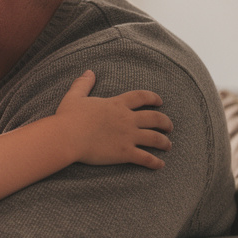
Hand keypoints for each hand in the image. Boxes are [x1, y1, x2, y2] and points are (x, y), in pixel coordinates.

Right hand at [54, 70, 173, 168]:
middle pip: (155, 118)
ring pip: (155, 138)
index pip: (141, 97)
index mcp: (117, 104)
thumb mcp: (75, 96)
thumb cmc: (68, 117)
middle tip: (169, 127)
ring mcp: (128, 136)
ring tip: (168, 145)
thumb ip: (83, 84)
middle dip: (165, 122)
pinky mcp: (125, 153)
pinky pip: (146, 158)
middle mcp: (127, 119)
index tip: (159, 102)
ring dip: (164, 142)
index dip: (153, 98)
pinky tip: (160, 165)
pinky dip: (155, 162)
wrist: (67, 137)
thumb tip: (89, 71)